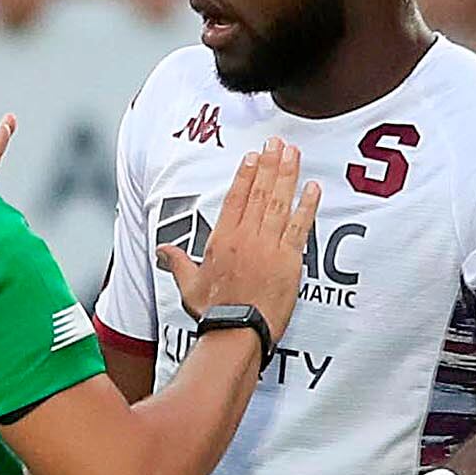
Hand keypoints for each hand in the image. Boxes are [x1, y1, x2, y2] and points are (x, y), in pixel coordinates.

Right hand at [160, 139, 316, 340]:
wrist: (237, 331)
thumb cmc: (214, 312)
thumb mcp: (189, 285)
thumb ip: (177, 262)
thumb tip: (162, 250)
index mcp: (222, 240)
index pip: (235, 199)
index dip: (245, 175)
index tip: (253, 157)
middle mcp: (246, 238)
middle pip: (260, 193)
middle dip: (270, 164)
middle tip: (278, 143)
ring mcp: (269, 246)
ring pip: (280, 203)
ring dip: (288, 175)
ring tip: (294, 154)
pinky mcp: (289, 260)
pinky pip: (300, 227)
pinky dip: (307, 206)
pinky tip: (313, 189)